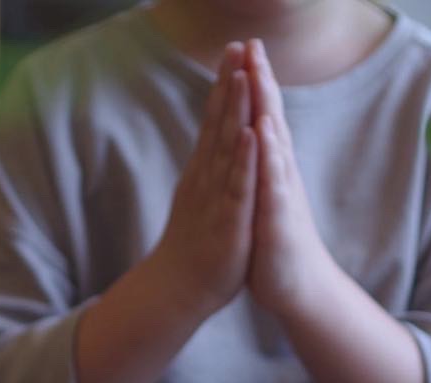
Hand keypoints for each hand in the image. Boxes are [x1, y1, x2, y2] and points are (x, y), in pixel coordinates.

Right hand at [147, 42, 257, 317]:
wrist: (179, 289)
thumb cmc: (194, 245)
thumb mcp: (201, 198)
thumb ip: (207, 170)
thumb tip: (211, 145)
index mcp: (206, 172)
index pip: (215, 121)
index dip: (224, 86)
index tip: (233, 51)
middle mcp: (208, 178)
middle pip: (220, 123)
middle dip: (230, 83)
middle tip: (236, 45)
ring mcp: (217, 198)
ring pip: (228, 148)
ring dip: (235, 111)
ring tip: (242, 75)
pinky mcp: (229, 221)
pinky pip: (238, 186)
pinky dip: (244, 159)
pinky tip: (251, 133)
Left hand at [245, 39, 340, 317]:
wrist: (297, 286)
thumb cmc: (276, 242)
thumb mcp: (263, 197)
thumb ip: (259, 168)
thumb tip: (254, 139)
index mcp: (270, 168)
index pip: (261, 117)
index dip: (253, 83)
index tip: (242, 48)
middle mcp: (279, 174)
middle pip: (270, 119)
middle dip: (262, 81)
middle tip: (253, 43)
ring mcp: (281, 193)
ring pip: (274, 144)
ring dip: (266, 109)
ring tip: (258, 75)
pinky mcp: (280, 217)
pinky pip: (273, 182)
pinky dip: (268, 157)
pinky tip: (262, 134)